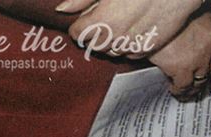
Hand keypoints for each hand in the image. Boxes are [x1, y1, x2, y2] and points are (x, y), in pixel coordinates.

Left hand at [61, 0, 203, 59]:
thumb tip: (62, 9)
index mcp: (101, 22)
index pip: (77, 33)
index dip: (80, 23)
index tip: (87, 15)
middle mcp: (114, 38)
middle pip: (92, 44)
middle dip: (94, 32)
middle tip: (105, 16)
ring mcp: (132, 46)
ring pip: (110, 50)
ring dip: (111, 39)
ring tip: (122, 19)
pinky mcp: (148, 48)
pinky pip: (129, 53)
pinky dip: (128, 43)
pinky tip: (135, 26)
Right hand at [149, 12, 210, 100]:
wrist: (153, 16)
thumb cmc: (169, 18)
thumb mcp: (192, 21)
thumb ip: (200, 36)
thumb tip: (196, 54)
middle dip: (206, 82)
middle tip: (197, 89)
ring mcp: (200, 56)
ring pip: (200, 81)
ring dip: (192, 90)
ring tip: (184, 94)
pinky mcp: (183, 67)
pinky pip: (184, 86)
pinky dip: (179, 91)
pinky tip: (173, 90)